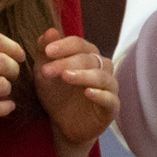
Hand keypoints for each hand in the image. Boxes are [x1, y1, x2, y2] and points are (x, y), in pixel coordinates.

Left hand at [33, 29, 116, 148]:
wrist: (63, 125)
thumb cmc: (57, 94)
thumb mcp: (44, 73)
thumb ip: (44, 52)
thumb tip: (50, 31)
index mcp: (87, 56)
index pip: (79, 44)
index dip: (64, 46)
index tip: (47, 51)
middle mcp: (102, 68)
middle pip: (89, 59)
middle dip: (67, 62)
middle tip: (47, 70)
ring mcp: (109, 87)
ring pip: (102, 76)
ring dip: (84, 75)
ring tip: (66, 77)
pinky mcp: (112, 107)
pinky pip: (111, 98)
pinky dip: (101, 94)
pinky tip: (88, 93)